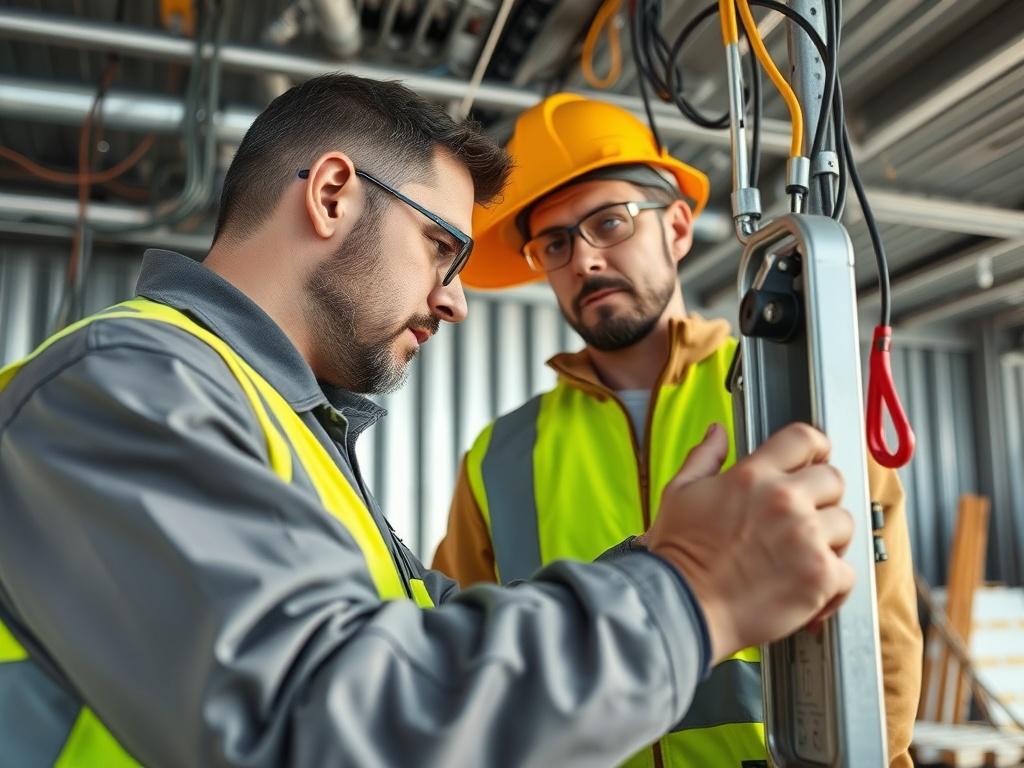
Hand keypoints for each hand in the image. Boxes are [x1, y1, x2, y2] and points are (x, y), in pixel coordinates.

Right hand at [647, 422, 854, 664]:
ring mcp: (807, 538)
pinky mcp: (820, 577)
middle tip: (803, 516)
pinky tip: (807, 588)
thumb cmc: (678, 558)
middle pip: (833, 479)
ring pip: (844, 524)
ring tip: (801, 556)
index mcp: (753, 477)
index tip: (816, 457)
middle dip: (821, 496)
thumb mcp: (679, 493)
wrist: (684, 609)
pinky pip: (848, 571)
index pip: (803, 439)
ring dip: (828, 539)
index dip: (815, 446)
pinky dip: (832, 583)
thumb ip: (704, 458)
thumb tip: (716, 433)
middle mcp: (785, 501)